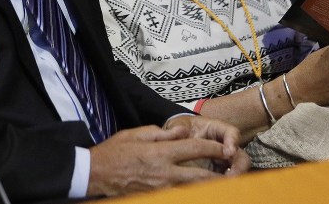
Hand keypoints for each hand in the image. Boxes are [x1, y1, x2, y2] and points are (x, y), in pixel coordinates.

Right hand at [87, 124, 244, 196]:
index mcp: (161, 152)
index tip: (226, 147)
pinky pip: (179, 196)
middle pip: (202, 175)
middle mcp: (164, 172)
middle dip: (221, 174)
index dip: (215, 147)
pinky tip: (199, 191)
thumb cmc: (113, 152)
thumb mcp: (136, 134)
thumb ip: (162, 133)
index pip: (196, 148)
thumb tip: (182, 131)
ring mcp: (161, 188)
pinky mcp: (155, 197)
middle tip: (234, 171)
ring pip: (194, 190)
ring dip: (210, 187)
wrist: (94, 174)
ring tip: (223, 184)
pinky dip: (191, 193)